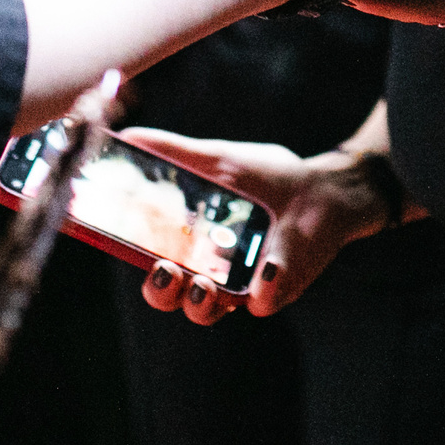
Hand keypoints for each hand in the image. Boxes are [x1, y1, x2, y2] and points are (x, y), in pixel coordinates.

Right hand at [119, 130, 393, 321]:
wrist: (324, 186)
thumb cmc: (268, 177)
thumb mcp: (219, 160)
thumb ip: (175, 152)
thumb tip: (127, 133)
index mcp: (189, 245)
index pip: (151, 262)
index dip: (133, 258)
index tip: (120, 243)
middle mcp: (210, 271)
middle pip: (172, 297)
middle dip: (162, 290)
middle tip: (164, 270)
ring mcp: (242, 285)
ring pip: (208, 311)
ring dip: (198, 302)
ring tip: (201, 284)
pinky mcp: (278, 289)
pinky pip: (264, 301)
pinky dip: (264, 289)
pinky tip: (266, 268)